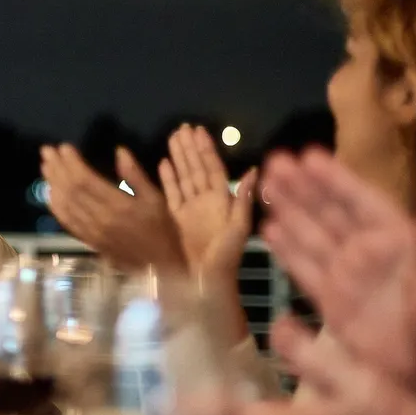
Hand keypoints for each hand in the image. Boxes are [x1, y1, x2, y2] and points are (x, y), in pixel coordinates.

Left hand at [41, 143, 184, 271]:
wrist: (161, 269)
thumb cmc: (163, 231)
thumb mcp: (157, 200)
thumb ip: (136, 175)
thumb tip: (119, 151)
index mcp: (119, 206)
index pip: (86, 180)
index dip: (71, 163)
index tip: (63, 147)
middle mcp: (101, 219)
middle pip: (70, 190)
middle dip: (57, 168)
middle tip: (47, 151)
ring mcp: (92, 232)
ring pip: (65, 205)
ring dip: (52, 184)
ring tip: (45, 166)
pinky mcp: (88, 241)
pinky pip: (66, 222)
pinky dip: (55, 206)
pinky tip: (50, 193)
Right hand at [159, 125, 257, 280]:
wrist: (203, 286)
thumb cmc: (224, 261)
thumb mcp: (238, 230)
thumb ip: (243, 201)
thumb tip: (253, 171)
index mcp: (222, 202)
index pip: (212, 169)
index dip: (205, 150)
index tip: (198, 131)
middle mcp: (205, 203)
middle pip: (196, 169)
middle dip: (189, 148)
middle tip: (182, 127)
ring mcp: (188, 211)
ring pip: (183, 178)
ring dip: (177, 158)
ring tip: (172, 138)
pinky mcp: (173, 221)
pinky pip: (170, 195)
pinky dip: (166, 179)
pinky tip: (162, 164)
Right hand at [261, 147, 415, 390]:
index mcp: (398, 246)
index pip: (362, 203)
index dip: (336, 180)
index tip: (309, 155)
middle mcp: (372, 257)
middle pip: (332, 214)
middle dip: (304, 188)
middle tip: (273, 163)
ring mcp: (352, 281)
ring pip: (315, 238)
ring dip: (290, 212)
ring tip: (264, 188)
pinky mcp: (336, 308)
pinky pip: (307, 272)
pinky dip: (288, 252)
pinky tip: (269, 232)